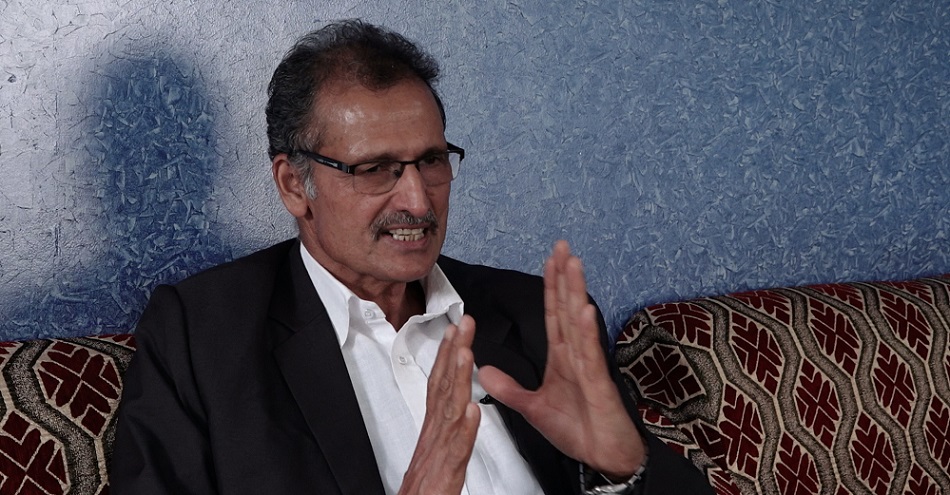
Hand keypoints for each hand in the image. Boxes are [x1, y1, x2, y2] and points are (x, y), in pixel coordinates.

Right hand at [398, 316, 479, 494]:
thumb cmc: (424, 494)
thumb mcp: (434, 456)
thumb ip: (445, 433)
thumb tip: (456, 411)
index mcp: (433, 432)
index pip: (439, 386)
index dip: (446, 357)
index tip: (453, 332)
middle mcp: (434, 438)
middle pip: (443, 388)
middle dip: (452, 353)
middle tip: (462, 324)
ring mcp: (439, 454)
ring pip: (449, 412)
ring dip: (457, 380)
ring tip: (466, 354)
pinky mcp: (446, 476)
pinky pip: (457, 450)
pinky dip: (464, 430)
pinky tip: (471, 411)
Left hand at [478, 241, 644, 479]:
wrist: (602, 458)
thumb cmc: (577, 431)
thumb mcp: (532, 408)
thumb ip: (510, 388)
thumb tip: (484, 371)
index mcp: (563, 358)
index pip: (554, 315)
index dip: (551, 287)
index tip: (549, 260)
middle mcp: (577, 356)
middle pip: (567, 309)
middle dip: (564, 277)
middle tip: (561, 246)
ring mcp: (589, 367)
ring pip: (579, 324)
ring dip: (575, 293)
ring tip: (573, 264)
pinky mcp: (599, 384)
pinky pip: (590, 355)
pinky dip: (587, 332)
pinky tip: (584, 310)